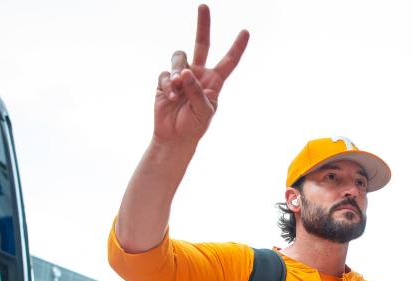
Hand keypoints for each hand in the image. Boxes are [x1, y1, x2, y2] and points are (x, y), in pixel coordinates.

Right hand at [153, 5, 248, 147]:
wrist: (175, 137)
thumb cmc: (195, 126)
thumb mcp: (204, 111)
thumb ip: (197, 91)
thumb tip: (185, 72)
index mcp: (214, 81)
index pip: (228, 61)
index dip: (237, 47)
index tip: (246, 32)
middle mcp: (198, 74)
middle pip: (202, 44)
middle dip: (203, 25)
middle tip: (204, 6)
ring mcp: (181, 75)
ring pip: (179, 57)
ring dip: (178, 71)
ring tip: (178, 88)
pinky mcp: (166, 80)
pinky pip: (166, 74)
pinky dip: (168, 85)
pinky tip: (170, 97)